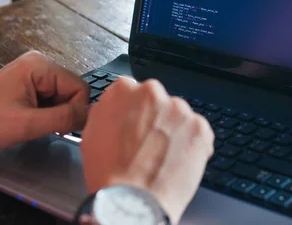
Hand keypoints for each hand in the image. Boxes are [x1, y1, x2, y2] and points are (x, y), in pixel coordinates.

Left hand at [0, 51, 88, 154]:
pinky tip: (31, 119)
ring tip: (33, 123)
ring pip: (63, 95)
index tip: (61, 129)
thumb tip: (92, 116)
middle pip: (73, 90)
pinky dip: (47, 111)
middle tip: (44, 127)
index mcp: (40, 65)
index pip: (80, 87)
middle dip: (64, 112)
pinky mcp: (28, 81)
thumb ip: (64, 118)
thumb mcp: (28, 124)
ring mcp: (33, 71)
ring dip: (54, 113)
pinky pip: (52, 96)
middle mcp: (39, 62)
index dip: (76, 111)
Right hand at [81, 78, 214, 224]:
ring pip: (180, 116)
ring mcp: (178, 109)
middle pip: (160, 101)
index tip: (138, 124)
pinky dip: (193, 145)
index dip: (137, 112)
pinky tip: (178, 162)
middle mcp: (152, 93)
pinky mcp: (199, 126)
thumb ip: (109, 111)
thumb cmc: (109, 174)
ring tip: (164, 157)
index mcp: (123, 90)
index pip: (135, 90)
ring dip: (176, 132)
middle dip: (158, 119)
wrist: (132, 201)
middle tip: (151, 144)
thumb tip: (118, 108)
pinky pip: (199, 132)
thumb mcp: (92, 132)